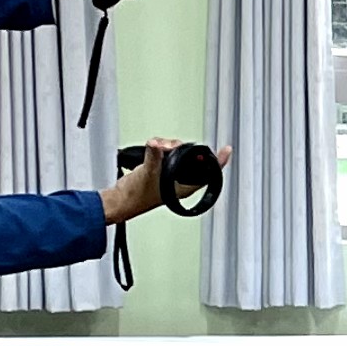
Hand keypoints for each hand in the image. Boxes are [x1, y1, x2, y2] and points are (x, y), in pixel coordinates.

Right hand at [99, 142, 226, 227]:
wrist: (119, 201)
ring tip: (159, 146)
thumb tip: (158, 144)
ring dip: (170, 147)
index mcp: (185, 186)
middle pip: (192, 159)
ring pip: (178, 155)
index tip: (227, 150)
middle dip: (184, 148)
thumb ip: (155, 156)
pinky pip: (165, 155)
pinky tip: (154, 147)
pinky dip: (161, 149)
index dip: (218, 161)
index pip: (208, 173)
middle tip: (172, 145)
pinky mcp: (158, 172)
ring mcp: (169, 177)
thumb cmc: (135, 197)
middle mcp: (180, 182)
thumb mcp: (148, 172)